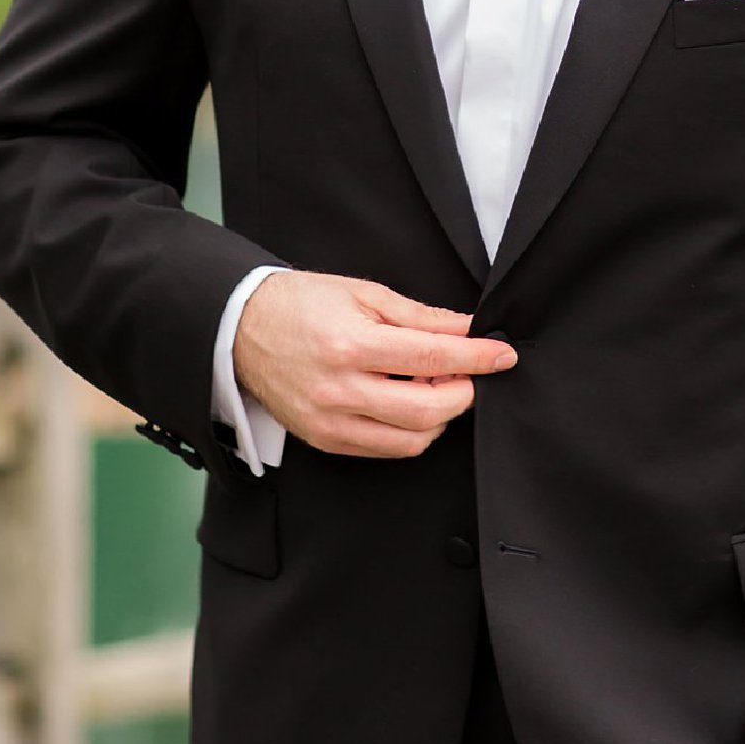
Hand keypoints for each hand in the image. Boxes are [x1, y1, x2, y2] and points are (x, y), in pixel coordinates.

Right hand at [231, 270, 514, 458]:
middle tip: (469, 372)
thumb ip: (421, 317)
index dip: (477, 359)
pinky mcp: (325, 440)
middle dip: (463, 393)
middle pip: (429, 412)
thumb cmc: (302, 304)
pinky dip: (410, 431)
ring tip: (436, 387)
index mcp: (352, 346)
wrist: (241, 328)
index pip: (434, 360)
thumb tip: (468, 329)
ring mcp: (331, 422)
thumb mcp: (364, 294)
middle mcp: (340, 391)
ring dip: (439, 417)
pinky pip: (385, 449)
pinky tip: (409, 404)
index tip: (503, 355)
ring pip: (411, 440)